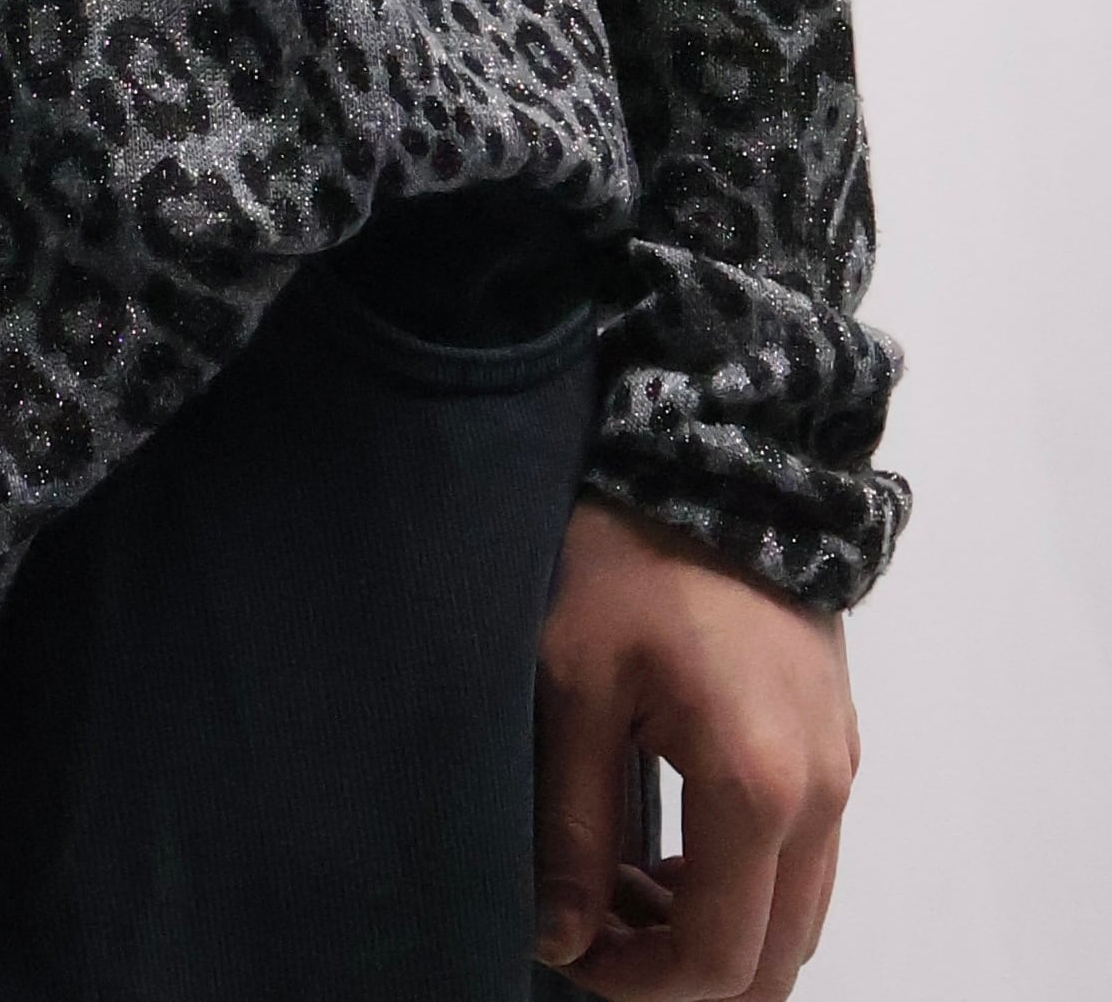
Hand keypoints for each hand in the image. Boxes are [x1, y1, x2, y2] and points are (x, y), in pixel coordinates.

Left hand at [534, 497, 861, 999]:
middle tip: (589, 924)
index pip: (716, 959)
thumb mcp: (571, 681)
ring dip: (712, 926)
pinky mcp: (834, 737)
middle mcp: (822, 793)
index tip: (564, 944)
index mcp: (759, 788)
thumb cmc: (630, 551)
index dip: (634, 983)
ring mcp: (839, 765)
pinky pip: (803, 855)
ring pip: (794, 912)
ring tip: (615, 880)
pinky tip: (661, 839)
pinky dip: (741, 879)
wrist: (715, 450)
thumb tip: (559, 932)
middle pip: (772, 958)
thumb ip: (569, 821)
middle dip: (677, 969)